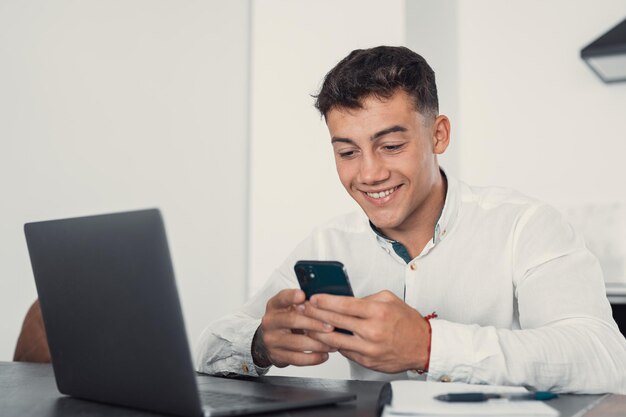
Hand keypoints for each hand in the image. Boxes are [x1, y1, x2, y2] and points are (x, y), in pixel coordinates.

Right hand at [252, 289, 335, 367]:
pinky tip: (324, 355)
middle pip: (293, 320)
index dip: (292, 296)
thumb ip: (304, 304)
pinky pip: (297, 359)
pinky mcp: (276, 355)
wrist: (270, 340)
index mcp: (274, 305)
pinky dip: (313, 358)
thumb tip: (326, 303)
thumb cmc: (287, 321)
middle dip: (315, 324)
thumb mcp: (290, 307)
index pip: (282, 298)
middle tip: (331, 327)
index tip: (303, 296)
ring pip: (297, 342)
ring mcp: (271, 339)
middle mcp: (270, 321)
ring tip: (333, 344)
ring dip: (318, 344)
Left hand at [303, 290, 429, 372]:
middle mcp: (372, 331)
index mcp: (377, 312)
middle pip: (335, 321)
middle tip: (303, 309)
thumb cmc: (407, 322)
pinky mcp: (367, 361)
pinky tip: (323, 338)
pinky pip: (344, 351)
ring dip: (318, 331)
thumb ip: (367, 297)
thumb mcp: (390, 300)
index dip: (325, 301)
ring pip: (334, 340)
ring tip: (307, 324)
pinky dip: (332, 344)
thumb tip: (346, 299)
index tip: (313, 298)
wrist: (423, 346)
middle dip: (315, 313)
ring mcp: (368, 348)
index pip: (344, 305)